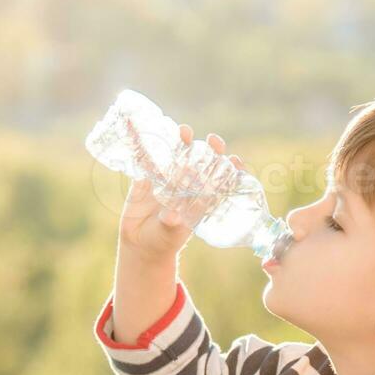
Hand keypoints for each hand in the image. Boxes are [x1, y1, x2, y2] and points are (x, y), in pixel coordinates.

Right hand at [117, 124, 243, 267]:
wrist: (139, 243)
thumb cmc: (162, 241)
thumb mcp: (169, 235)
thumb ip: (171, 225)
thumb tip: (173, 217)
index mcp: (200, 198)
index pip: (220, 180)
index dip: (231, 170)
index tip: (235, 161)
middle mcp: (188, 185)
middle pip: (204, 162)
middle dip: (211, 149)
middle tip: (213, 141)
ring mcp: (168, 178)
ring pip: (180, 154)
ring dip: (184, 141)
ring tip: (185, 131)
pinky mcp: (148, 176)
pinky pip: (151, 159)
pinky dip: (152, 147)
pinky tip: (155, 134)